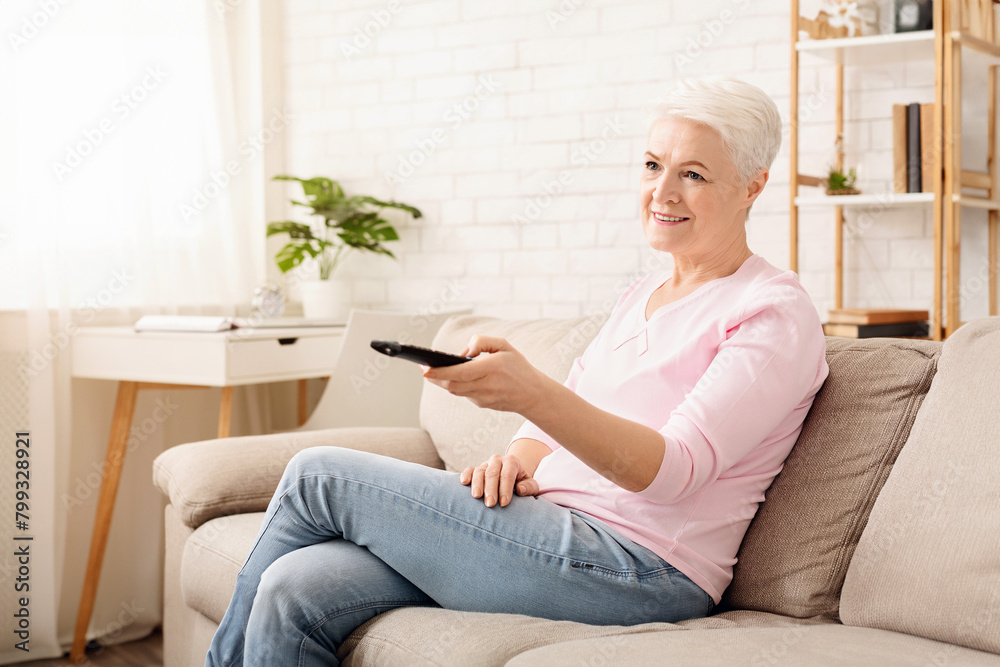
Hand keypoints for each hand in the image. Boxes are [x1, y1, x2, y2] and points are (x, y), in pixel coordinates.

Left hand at [422, 335, 549, 413]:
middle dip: (435, 377)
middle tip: (423, 368)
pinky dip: (458, 384)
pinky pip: (464, 393)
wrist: (533, 394)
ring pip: (455, 390)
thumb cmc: (517, 366)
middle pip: (452, 385)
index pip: (460, 372)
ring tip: (433, 370)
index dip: (439, 372)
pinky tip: (453, 377)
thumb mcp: (504, 346)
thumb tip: (463, 351)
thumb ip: (482, 342)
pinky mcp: (482, 405)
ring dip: (443, 381)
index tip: (424, 368)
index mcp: (493, 368)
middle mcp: (487, 385)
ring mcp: (484, 398)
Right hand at [460, 453, 539, 507]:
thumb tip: (520, 489)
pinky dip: (466, 475)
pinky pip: (469, 470)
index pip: (507, 474)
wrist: (513, 475)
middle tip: (490, 504)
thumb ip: (529, 487)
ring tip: (477, 497)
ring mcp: (486, 464)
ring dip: (477, 484)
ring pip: (479, 471)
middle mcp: (497, 460)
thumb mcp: (531, 484)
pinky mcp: (476, 469)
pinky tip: (464, 482)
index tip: (503, 503)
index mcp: (512, 462)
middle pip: (492, 473)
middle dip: (491, 489)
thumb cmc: (522, 483)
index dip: (505, 489)